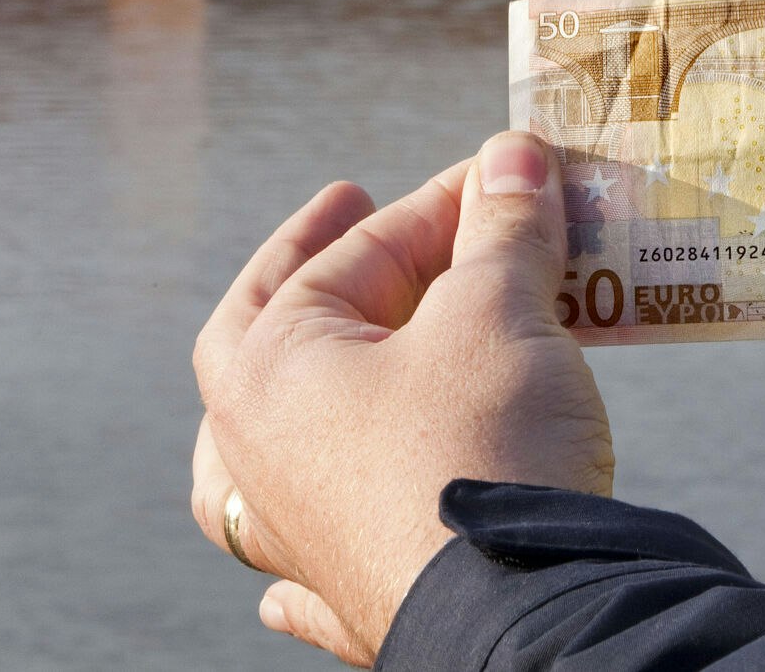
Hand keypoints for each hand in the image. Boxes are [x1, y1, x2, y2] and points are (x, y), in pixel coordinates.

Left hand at [191, 133, 611, 664]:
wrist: (516, 608)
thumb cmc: (483, 443)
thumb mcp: (499, 310)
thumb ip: (501, 229)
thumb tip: (514, 157)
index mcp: (270, 370)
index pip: (360, 255)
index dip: (443, 203)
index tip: (505, 177)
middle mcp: (257, 453)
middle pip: (264, 335)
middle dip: (315, 266)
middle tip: (352, 208)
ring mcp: (294, 534)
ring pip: (248, 461)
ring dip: (278, 401)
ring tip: (299, 360)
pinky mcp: (347, 598)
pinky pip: (292, 574)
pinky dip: (286, 565)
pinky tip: (276, 580)